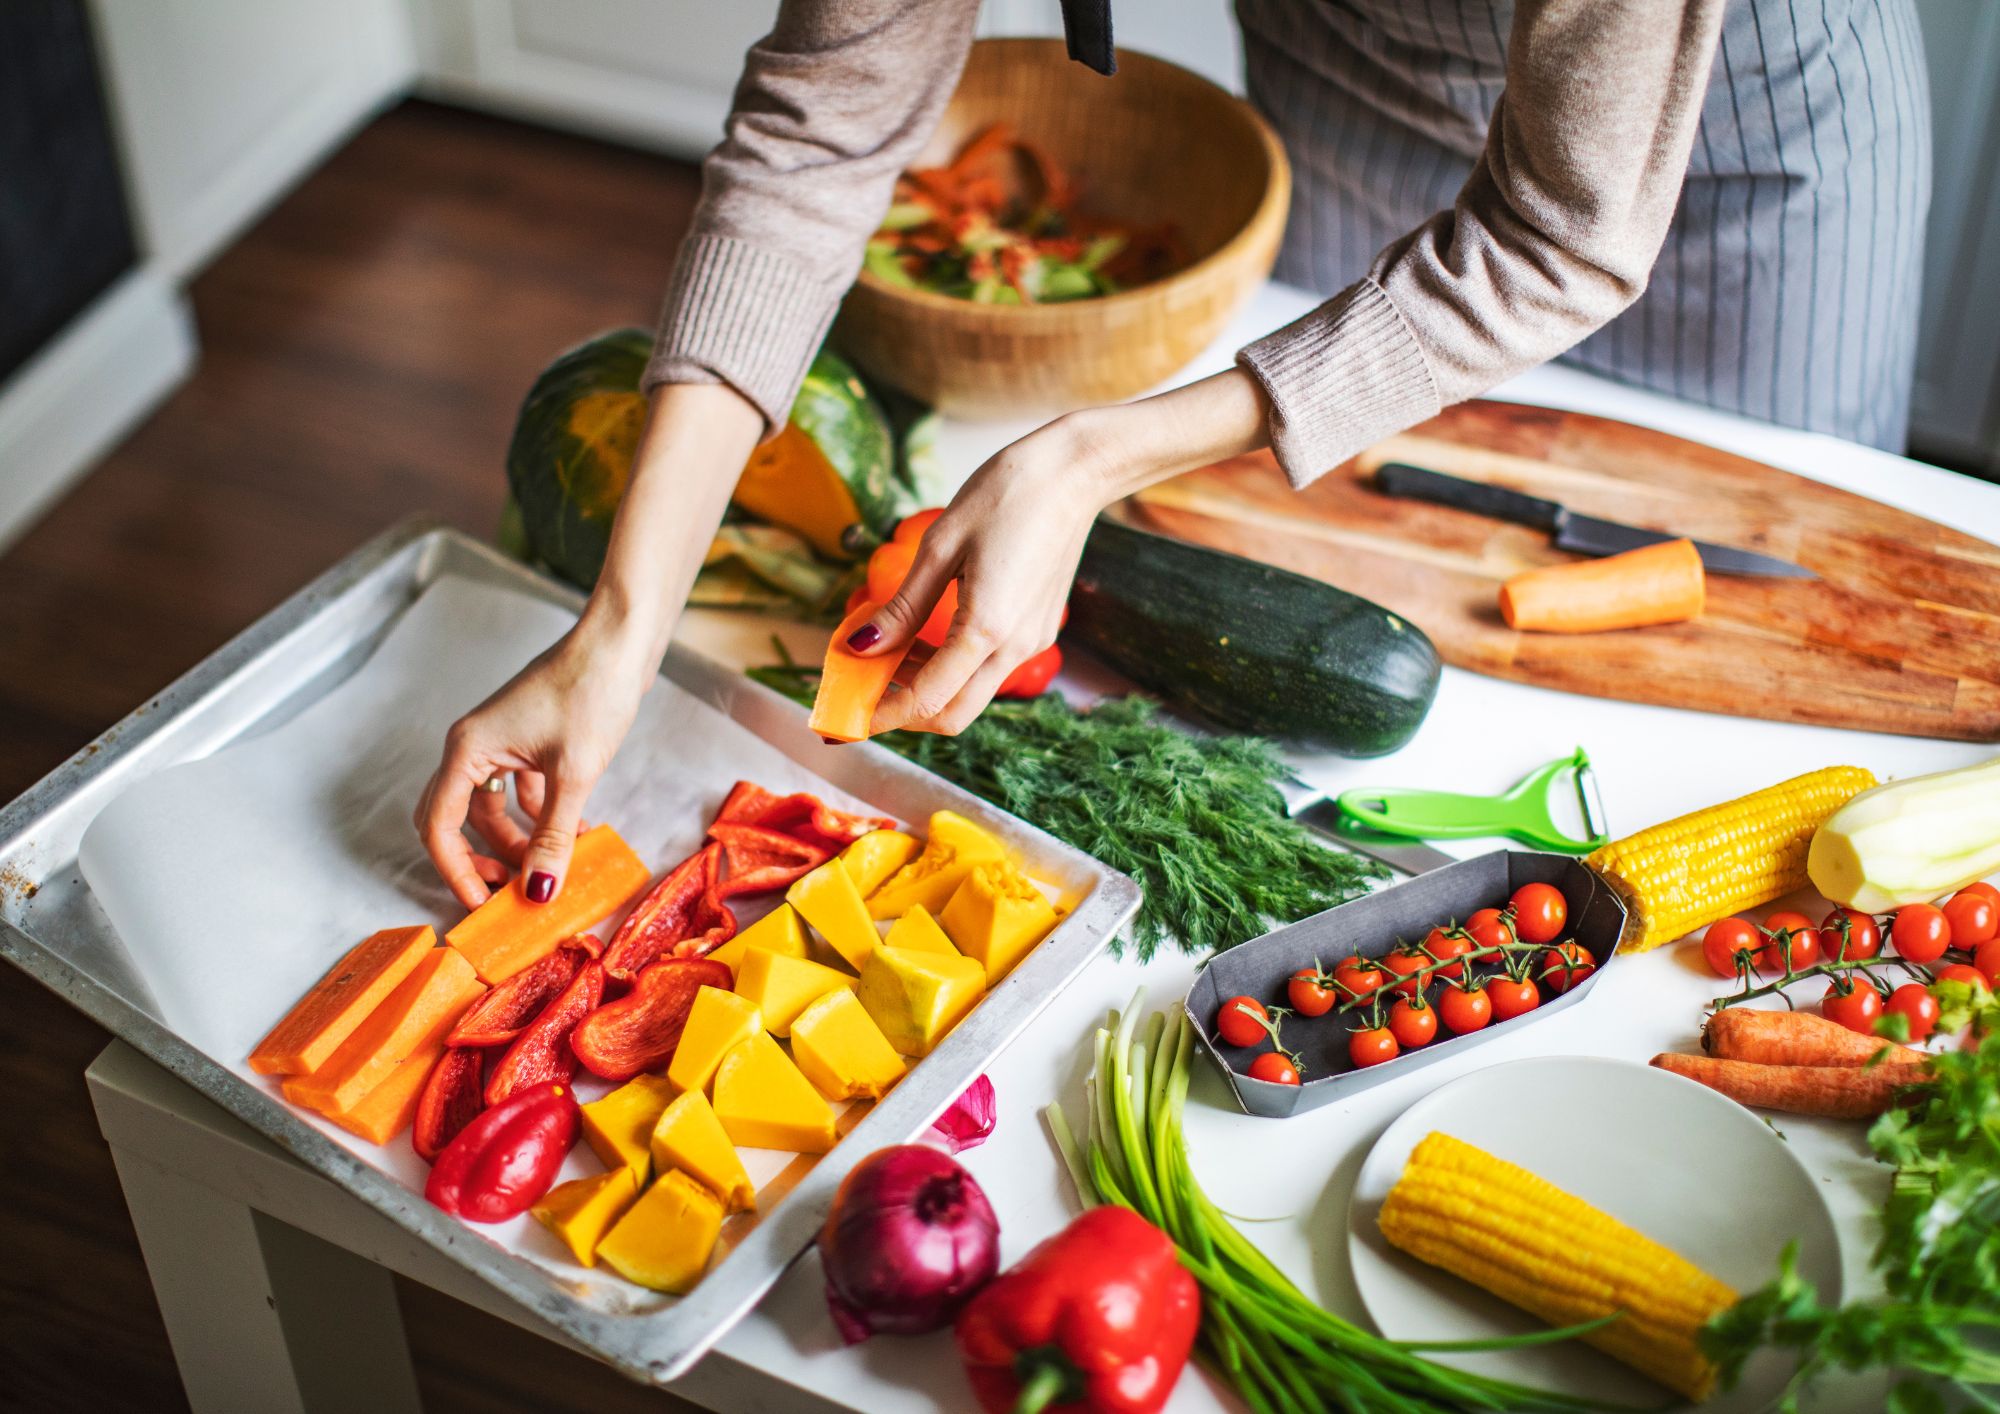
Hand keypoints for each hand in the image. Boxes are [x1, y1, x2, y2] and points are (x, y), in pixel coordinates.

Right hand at [416, 381, 761, 908]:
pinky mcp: (530, 741)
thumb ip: (552, 836)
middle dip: (480, 860)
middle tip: (510, 894)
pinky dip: (540, 817)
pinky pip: (521, 792)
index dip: (456, 872)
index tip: (482, 906)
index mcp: (468, 749)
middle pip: (459, 819)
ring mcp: (502, 742)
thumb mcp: (574, 774)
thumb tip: (538, 892)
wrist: (620, 640)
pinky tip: (575, 836)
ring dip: (518, 842)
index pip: (439, 826)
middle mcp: (475, 746)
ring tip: (552, 870)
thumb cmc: (592, 692)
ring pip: (494, 809)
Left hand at [852, 369, 1271, 734]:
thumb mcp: (940, 546)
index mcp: (986, 627)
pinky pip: (990, 668)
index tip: (846, 718)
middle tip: (863, 693)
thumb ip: (903, 607)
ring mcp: (1033, 641)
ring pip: (972, 694)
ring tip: (888, 654)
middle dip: (905, 714)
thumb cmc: (1005, 495)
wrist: (1074, 472)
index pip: (927, 699)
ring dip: (927, 687)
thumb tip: (860, 648)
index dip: (882, 715)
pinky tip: (928, 636)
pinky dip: (953, 668)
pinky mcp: (1039, 629)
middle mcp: (1015, 647)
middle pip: (953, 714)